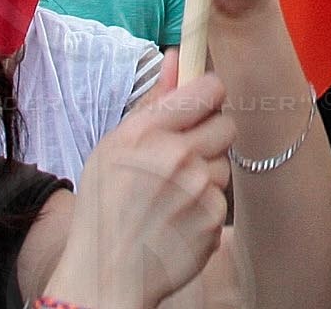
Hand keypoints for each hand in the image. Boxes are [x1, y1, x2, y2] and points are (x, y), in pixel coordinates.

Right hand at [50, 54, 234, 308]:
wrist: (105, 275)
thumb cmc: (104, 208)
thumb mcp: (113, 147)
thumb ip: (153, 101)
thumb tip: (176, 56)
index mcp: (148, 132)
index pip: (210, 89)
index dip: (208, 95)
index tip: (201, 104)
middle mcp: (177, 157)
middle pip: (227, 124)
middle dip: (210, 136)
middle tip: (183, 154)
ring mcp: (198, 190)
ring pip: (223, 164)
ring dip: (205, 175)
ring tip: (171, 194)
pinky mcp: (213, 220)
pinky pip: (220, 199)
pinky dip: (203, 207)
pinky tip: (176, 219)